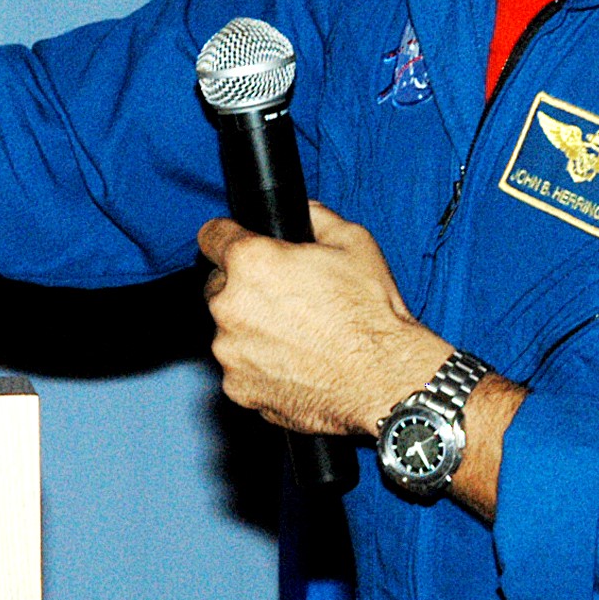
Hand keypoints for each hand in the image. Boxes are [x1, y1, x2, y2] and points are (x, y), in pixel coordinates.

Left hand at [197, 201, 446, 437]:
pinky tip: (294, 365)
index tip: (234, 245)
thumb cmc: (372, 316)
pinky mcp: (238, 388)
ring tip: (297, 337)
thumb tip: (304, 211)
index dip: (227, 237)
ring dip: (250, 330)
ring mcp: (230, 351)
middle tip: (285, 299)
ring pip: (228, 331)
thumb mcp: (354, 244)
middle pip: (218, 287)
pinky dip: (258, 367)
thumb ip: (317, 218)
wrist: (386, 382)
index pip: (212, 236)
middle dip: (243, 289)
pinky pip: (240, 369)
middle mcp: (229, 305)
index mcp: (250, 262)